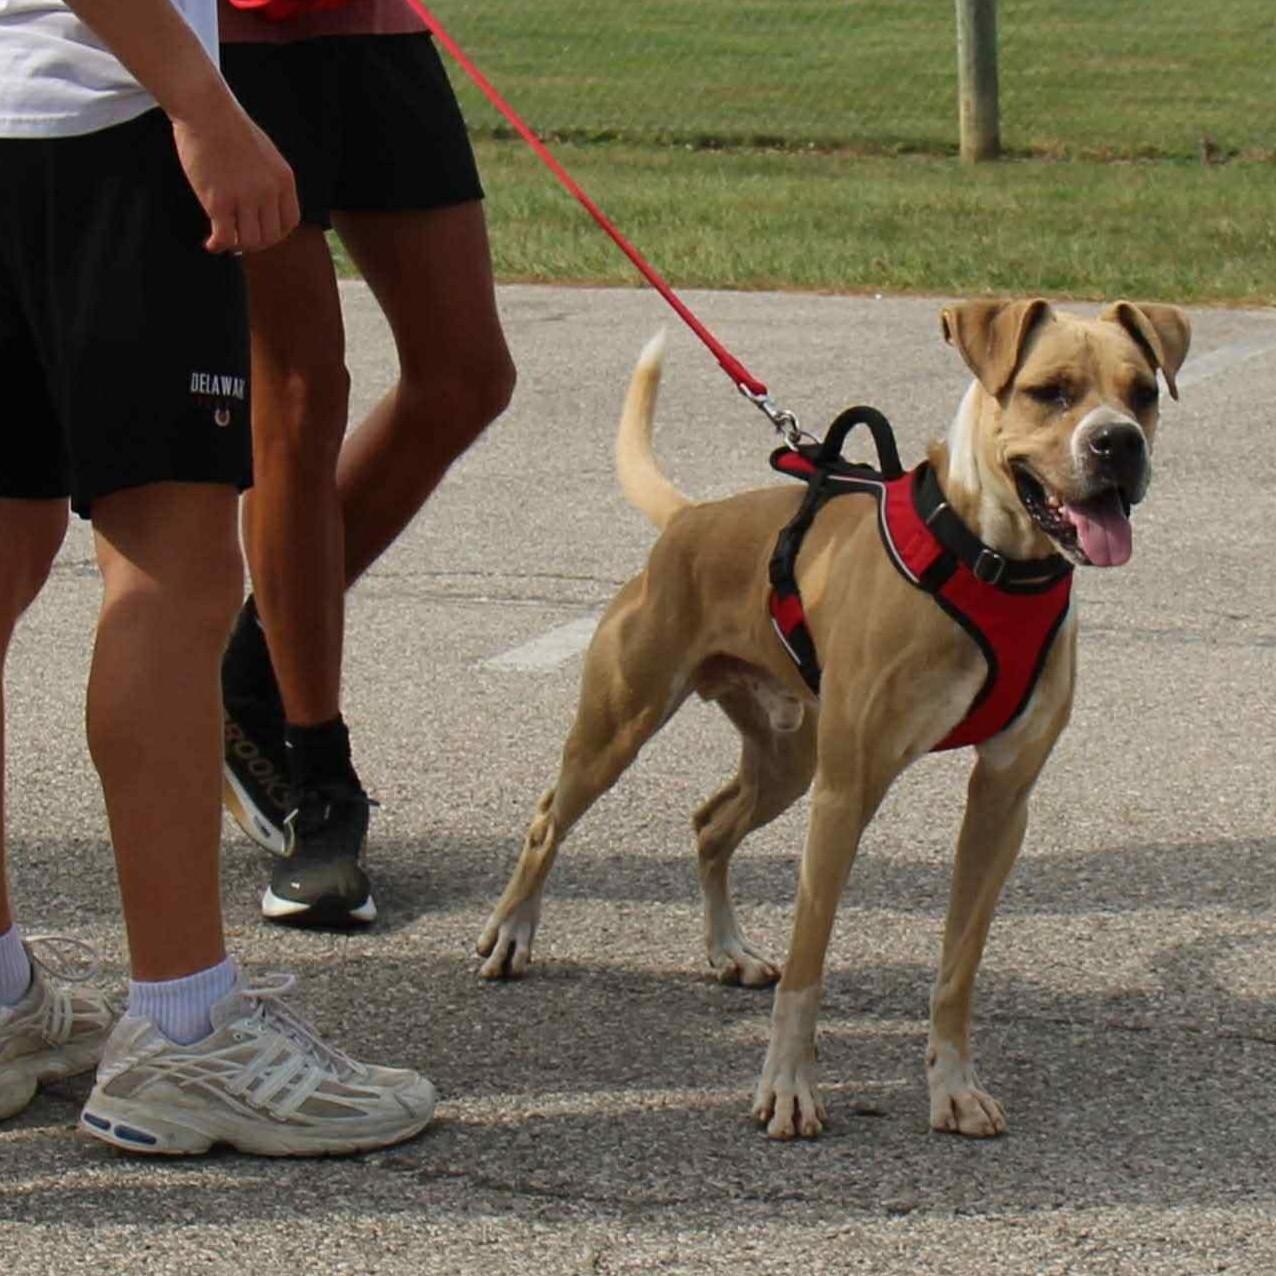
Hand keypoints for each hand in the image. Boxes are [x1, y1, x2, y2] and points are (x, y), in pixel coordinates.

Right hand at [171, 96, 299, 253]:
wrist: (206, 109)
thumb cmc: (229, 127)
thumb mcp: (265, 154)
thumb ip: (269, 179)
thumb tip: (262, 204)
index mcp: (283, 180)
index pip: (289, 222)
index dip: (276, 233)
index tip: (261, 232)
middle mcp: (268, 192)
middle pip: (270, 236)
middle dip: (256, 243)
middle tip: (240, 239)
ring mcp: (244, 198)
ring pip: (249, 241)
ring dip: (237, 246)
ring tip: (225, 240)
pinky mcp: (219, 202)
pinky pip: (225, 238)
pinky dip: (218, 246)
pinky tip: (210, 243)